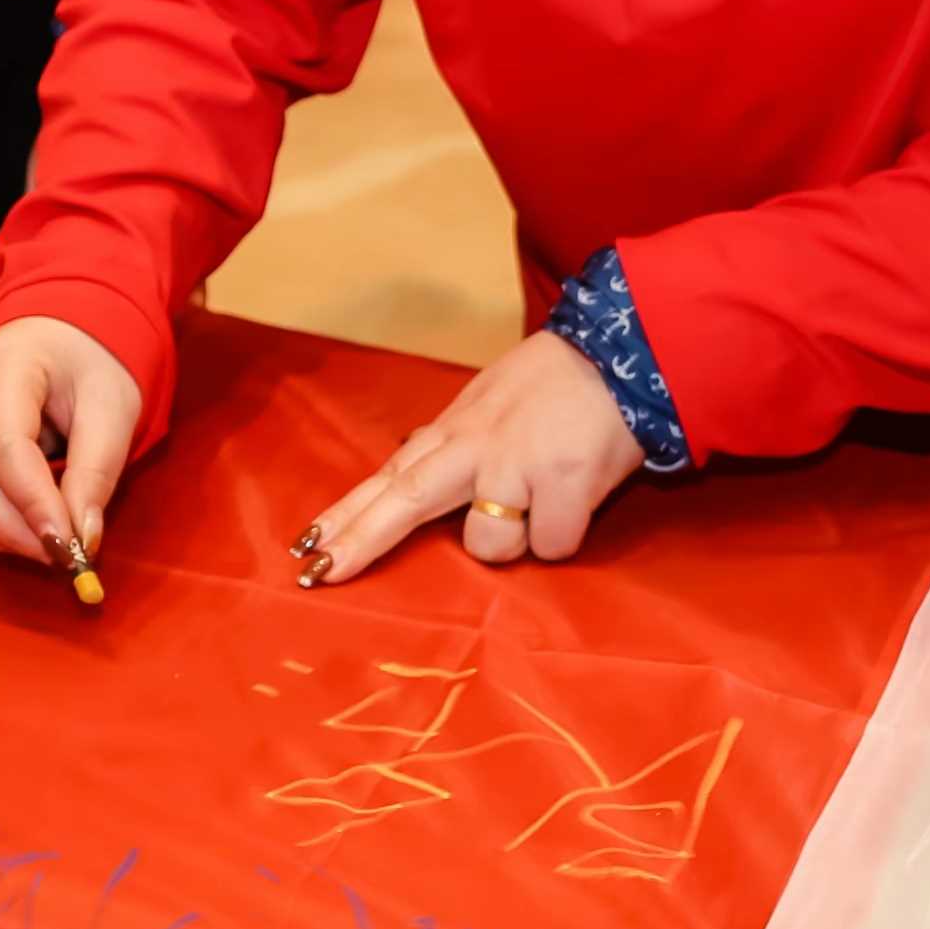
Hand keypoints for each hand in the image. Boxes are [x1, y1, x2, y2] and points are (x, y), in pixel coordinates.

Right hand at [0, 317, 143, 573]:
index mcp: (3, 369)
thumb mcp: (112, 407)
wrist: (61, 331)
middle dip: (17, 531)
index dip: (35, 504)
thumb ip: (96, 471)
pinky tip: (21, 534)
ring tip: (46, 548)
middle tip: (65, 556)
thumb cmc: (91, 363)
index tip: (70, 546)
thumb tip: (84, 540)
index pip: (6, 448)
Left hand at [290, 331, 644, 587]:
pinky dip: (564, 536)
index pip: (390, 477)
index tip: (305, 544)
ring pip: (489, 545)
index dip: (347, 513)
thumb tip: (406, 463)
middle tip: (319, 572)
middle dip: (360, 540)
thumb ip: (452, 441)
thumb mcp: (488, 402)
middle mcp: (477, 447)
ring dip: (515, 543)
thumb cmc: (556, 384)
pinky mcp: (563, 483)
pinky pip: (552, 546)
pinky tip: (577, 503)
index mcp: (456, 431)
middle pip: (406, 500)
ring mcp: (518, 464)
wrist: (623, 355)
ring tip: (543, 503)